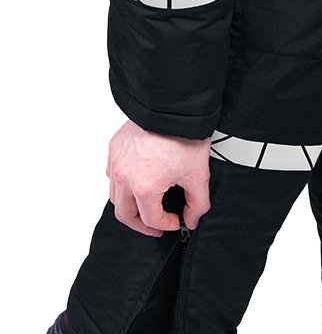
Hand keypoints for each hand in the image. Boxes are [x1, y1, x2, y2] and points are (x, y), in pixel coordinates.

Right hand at [106, 120, 210, 236]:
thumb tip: (191, 219)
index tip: (177, 221)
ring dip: (129, 206)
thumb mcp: (198, 176)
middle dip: (142, 225)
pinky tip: (136, 184)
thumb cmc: (184, 137)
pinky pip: (111, 175)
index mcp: (144, 187)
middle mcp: (124, 177)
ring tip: (146, 207)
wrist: (173, 107)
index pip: (151, 220)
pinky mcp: (114, 149)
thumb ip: (197, 204)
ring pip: (114, 196)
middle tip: (157, 226)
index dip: (167, 225)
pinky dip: (121, 186)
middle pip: (125, 215)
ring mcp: (116, 162)